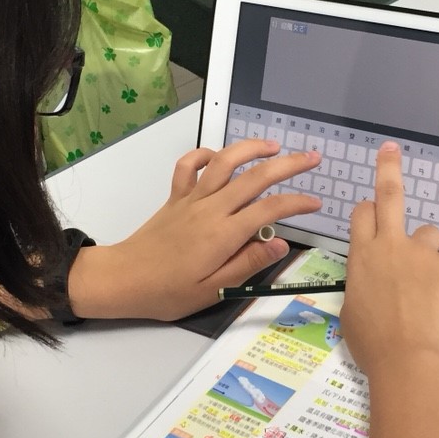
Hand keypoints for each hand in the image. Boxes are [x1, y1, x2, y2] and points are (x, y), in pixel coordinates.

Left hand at [67, 139, 322, 320]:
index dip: (297, 203)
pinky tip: (220, 156)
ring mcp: (192, 199)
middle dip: (288, 164)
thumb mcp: (213, 290)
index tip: (315, 203)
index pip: (270, 209)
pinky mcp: (176, 197)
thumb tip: (279, 244)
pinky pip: (189, 166)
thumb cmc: (167, 291)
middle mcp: (210, 209)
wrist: (124, 279)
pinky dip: (205, 154)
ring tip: (274, 146)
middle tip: (311, 158)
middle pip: (255, 177)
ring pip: (225, 161)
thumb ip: (248, 264)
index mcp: (223, 234)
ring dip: (251, 148)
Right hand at [341, 142, 438, 388]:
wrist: (407, 361)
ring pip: (430, 233)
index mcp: (361, 256)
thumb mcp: (351, 312)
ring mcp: (423, 253)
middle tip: (391, 150)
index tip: (373, 211)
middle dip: (389, 169)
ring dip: (429, 249)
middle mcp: (390, 245)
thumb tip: (370, 283)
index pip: (363, 214)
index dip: (369, 210)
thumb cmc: (371, 345)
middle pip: (391, 194)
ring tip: (429, 280)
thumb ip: (362, 285)